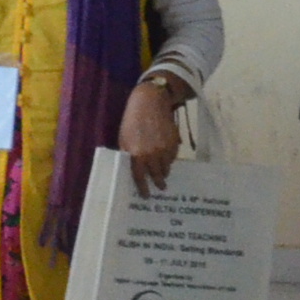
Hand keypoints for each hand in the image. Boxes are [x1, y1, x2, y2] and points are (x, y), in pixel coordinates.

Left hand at [118, 78, 181, 194]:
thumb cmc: (132, 121)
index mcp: (137, 154)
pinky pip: (173, 157)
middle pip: (157, 174)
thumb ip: (129, 154)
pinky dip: (170, 160)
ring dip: (165, 171)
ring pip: (167, 166)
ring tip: (164, 175)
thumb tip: (132, 167)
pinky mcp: (174, 142)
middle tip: (161, 188)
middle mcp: (152, 154)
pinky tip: (167, 160)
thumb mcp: (124, 139)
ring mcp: (165, 149)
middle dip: (159, 182)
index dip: (143, 187)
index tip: (146, 195)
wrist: (150, 104)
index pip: (140, 177)